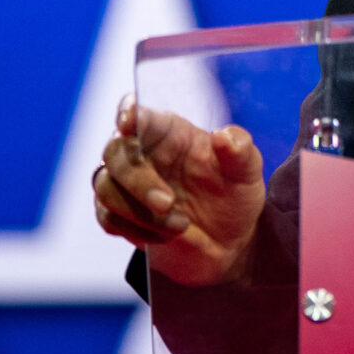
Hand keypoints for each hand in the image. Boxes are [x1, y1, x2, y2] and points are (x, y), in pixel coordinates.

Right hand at [93, 97, 267, 288]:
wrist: (227, 242)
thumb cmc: (234, 195)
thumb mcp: (247, 172)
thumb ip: (240, 150)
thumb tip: (223, 136)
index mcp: (167, 130)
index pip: (137, 111)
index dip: (127, 111)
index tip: (128, 122)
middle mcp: (140, 152)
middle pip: (114, 152)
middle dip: (137, 181)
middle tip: (167, 203)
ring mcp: (126, 184)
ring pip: (106, 188)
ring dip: (140, 212)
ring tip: (180, 225)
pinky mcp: (119, 214)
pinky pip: (108, 218)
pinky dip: (136, 230)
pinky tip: (166, 235)